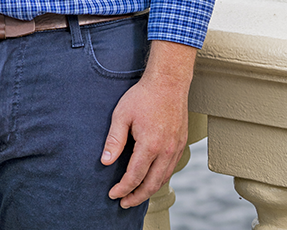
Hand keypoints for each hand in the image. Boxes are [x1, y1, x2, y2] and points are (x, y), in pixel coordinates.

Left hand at [101, 40, 196, 207]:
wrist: (168, 82)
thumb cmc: (144, 96)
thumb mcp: (122, 114)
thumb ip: (114, 140)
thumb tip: (105, 162)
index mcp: (150, 145)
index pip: (135, 176)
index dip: (123, 188)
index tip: (113, 194)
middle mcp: (166, 150)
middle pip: (151, 184)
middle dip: (136, 197)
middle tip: (124, 202)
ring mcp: (176, 148)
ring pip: (163, 179)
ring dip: (149, 190)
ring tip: (136, 195)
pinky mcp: (181, 144)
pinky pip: (171, 168)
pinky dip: (160, 179)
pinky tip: (151, 179)